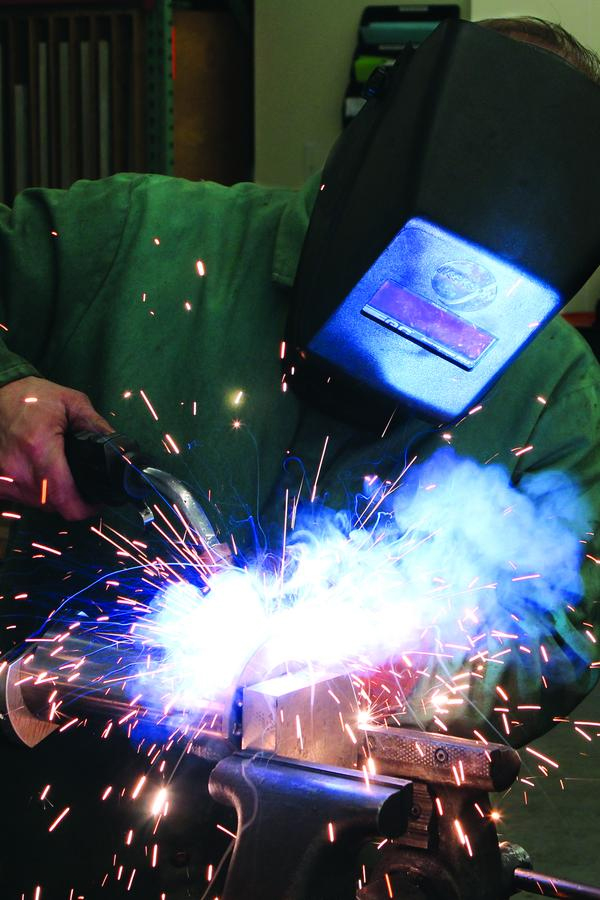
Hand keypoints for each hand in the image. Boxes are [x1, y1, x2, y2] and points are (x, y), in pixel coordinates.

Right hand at [0, 376, 112, 519]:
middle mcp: (20, 471)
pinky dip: (37, 492)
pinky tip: (42, 474)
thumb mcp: (72, 403)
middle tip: (82, 481)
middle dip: (73, 497)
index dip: (87, 507)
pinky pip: (24, 499)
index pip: (67, 500)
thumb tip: (118, 450)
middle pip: (56, 506)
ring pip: (40, 505)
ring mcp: (6, 480)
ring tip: (61, 473)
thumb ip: (97, 426)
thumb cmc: (33, 397)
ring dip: (54, 495)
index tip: (97, 499)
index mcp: (40, 449)